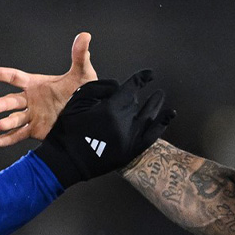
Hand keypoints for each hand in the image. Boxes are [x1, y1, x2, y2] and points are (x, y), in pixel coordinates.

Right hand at [0, 32, 96, 146]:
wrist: (88, 115)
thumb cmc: (84, 91)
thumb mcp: (82, 73)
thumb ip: (80, 55)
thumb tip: (85, 36)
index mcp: (36, 84)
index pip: (14, 77)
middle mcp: (31, 100)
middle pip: (12, 100)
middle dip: (2, 104)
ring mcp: (32, 115)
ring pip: (15, 119)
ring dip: (6, 122)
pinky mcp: (36, 130)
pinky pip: (19, 135)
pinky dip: (6, 139)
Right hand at [34, 69, 174, 187]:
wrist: (66, 160)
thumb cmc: (68, 129)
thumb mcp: (77, 101)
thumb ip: (99, 88)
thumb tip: (118, 86)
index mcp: (110, 109)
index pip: (132, 88)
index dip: (142, 78)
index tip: (149, 74)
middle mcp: (124, 123)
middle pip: (136, 103)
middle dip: (139, 94)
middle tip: (145, 88)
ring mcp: (130, 139)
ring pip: (149, 117)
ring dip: (156, 104)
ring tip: (160, 95)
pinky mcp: (131, 151)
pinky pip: (152, 136)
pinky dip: (162, 124)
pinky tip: (169, 115)